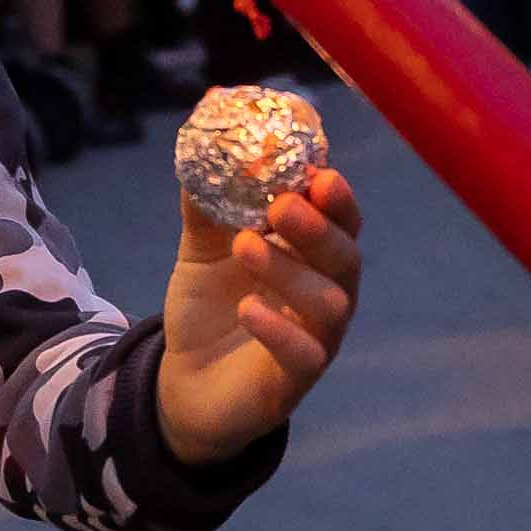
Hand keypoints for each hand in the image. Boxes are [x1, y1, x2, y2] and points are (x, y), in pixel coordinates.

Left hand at [155, 168, 363, 465]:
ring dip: (290, 271)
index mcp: (312, 255)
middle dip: (319, 228)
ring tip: (245, 246)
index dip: (336, 196)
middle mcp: (327, 294)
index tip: (318, 171)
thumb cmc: (210, 306)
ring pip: (329, 304)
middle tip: (283, 204)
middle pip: (345, 257)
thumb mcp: (202, 249)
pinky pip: (304, 356)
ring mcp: (317, 339)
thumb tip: (202, 149)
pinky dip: (279, 330)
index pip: (340, 219)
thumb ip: (207, 205)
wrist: (185, 379)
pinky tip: (248, 308)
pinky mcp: (295, 381)